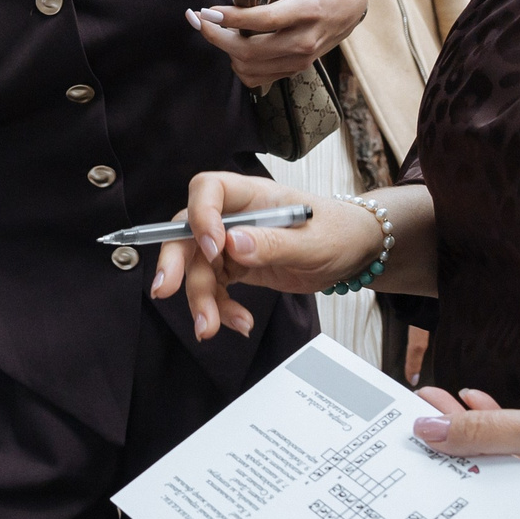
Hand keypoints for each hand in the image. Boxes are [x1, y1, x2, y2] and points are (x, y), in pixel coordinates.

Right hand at [154, 171, 381, 339]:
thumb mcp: (314, 242)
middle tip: (165, 290)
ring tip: (209, 328)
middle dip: (175, 261)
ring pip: (198, 267)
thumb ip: (274, 243)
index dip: (201, 215)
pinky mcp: (236, 268)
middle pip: (188, 231)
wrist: (354, 252)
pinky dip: (220, 308)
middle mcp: (236, 216)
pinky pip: (215, 288)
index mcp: (254, 196)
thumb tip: (232, 244)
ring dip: (199, 299)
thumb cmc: (339, 233)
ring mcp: (232, 243)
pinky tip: (239, 323)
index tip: (213, 248)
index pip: (209, 189)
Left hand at [186, 0, 368, 86]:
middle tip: (199, 20)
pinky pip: (259, 77)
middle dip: (217, 37)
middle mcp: (305, 38)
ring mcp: (302, 57)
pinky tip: (232, 45)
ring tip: (215, 30)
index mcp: (308, 8)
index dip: (231, 18)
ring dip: (226, 51)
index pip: (264, 21)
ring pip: (251, 68)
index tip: (207, 11)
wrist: (353, 3)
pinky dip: (239, 64)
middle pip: (251, 51)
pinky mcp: (297, 67)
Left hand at [412, 388, 519, 518]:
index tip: (405, 425)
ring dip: (475, 432)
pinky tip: (483, 406)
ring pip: (502, 464)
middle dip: (449, 439)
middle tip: (416, 407)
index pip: (464, 485)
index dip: (433, 453)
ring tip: (440, 402)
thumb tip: (425, 431)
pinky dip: (509, 435)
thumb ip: (485, 431)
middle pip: (480, 473)